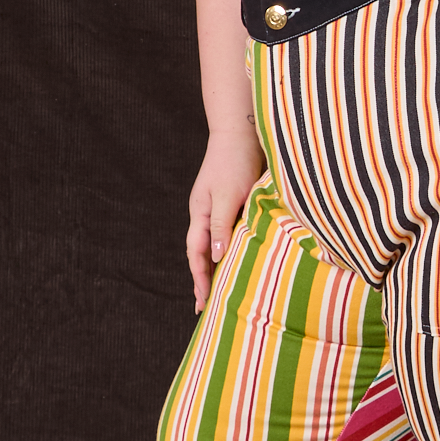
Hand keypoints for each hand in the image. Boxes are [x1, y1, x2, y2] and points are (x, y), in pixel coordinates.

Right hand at [186, 130, 265, 312]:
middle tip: (204, 308)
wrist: (241, 132)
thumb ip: (221, 225)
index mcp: (200, 214)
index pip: (197, 254)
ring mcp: (218, 210)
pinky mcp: (233, 204)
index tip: (203, 302)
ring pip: (215, 246)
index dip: (200, 279)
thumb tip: (216, 256)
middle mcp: (206, 215)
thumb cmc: (235, 161)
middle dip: (202, 280)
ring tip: (219, 292)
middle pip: (201, 254)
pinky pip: (229, 235)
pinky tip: (236, 260)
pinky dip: (230, 251)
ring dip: (215, 268)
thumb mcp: (228, 195)